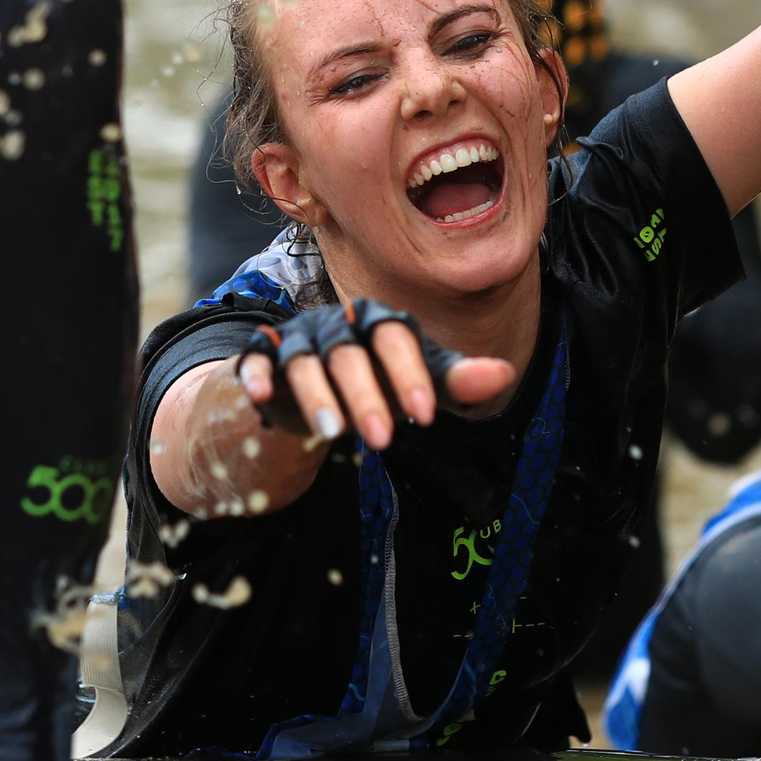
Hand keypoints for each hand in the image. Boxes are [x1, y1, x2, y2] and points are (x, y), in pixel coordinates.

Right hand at [236, 300, 513, 449]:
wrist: (317, 390)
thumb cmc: (379, 382)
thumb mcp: (417, 384)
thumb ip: (455, 381)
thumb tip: (505, 374)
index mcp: (376, 319)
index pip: (394, 335)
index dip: (409, 372)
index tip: (425, 414)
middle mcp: (336, 323)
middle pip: (349, 353)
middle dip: (366, 396)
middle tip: (384, 441)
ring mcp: (297, 338)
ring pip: (304, 361)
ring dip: (317, 396)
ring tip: (333, 433)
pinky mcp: (262, 356)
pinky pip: (255, 359)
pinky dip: (256, 375)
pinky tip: (261, 396)